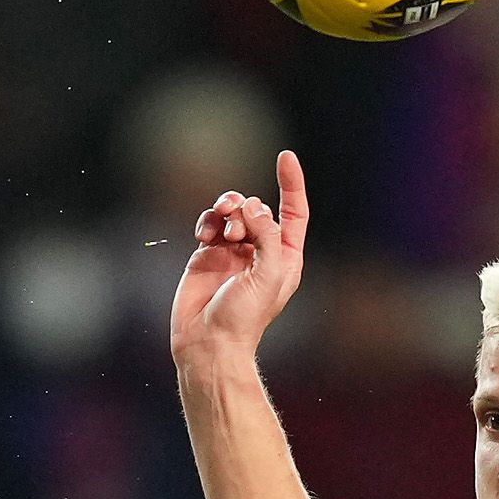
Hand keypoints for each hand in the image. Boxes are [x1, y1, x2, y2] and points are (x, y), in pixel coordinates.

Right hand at [167, 148, 310, 369]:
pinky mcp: (208, 253)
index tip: (285, 157)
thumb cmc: (243, 317)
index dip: (292, 184)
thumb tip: (252, 206)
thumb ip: (267, 235)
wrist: (208, 342)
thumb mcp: (269, 275)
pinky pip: (211, 222)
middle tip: (237, 232)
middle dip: (247, 210)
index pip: (294, 211)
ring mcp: (233, 251)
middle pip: (258, 208)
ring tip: (221, 226)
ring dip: (227, 210)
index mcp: (285, 257)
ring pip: (233, 211)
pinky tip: (204, 234)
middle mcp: (261, 251)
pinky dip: (208, 220)